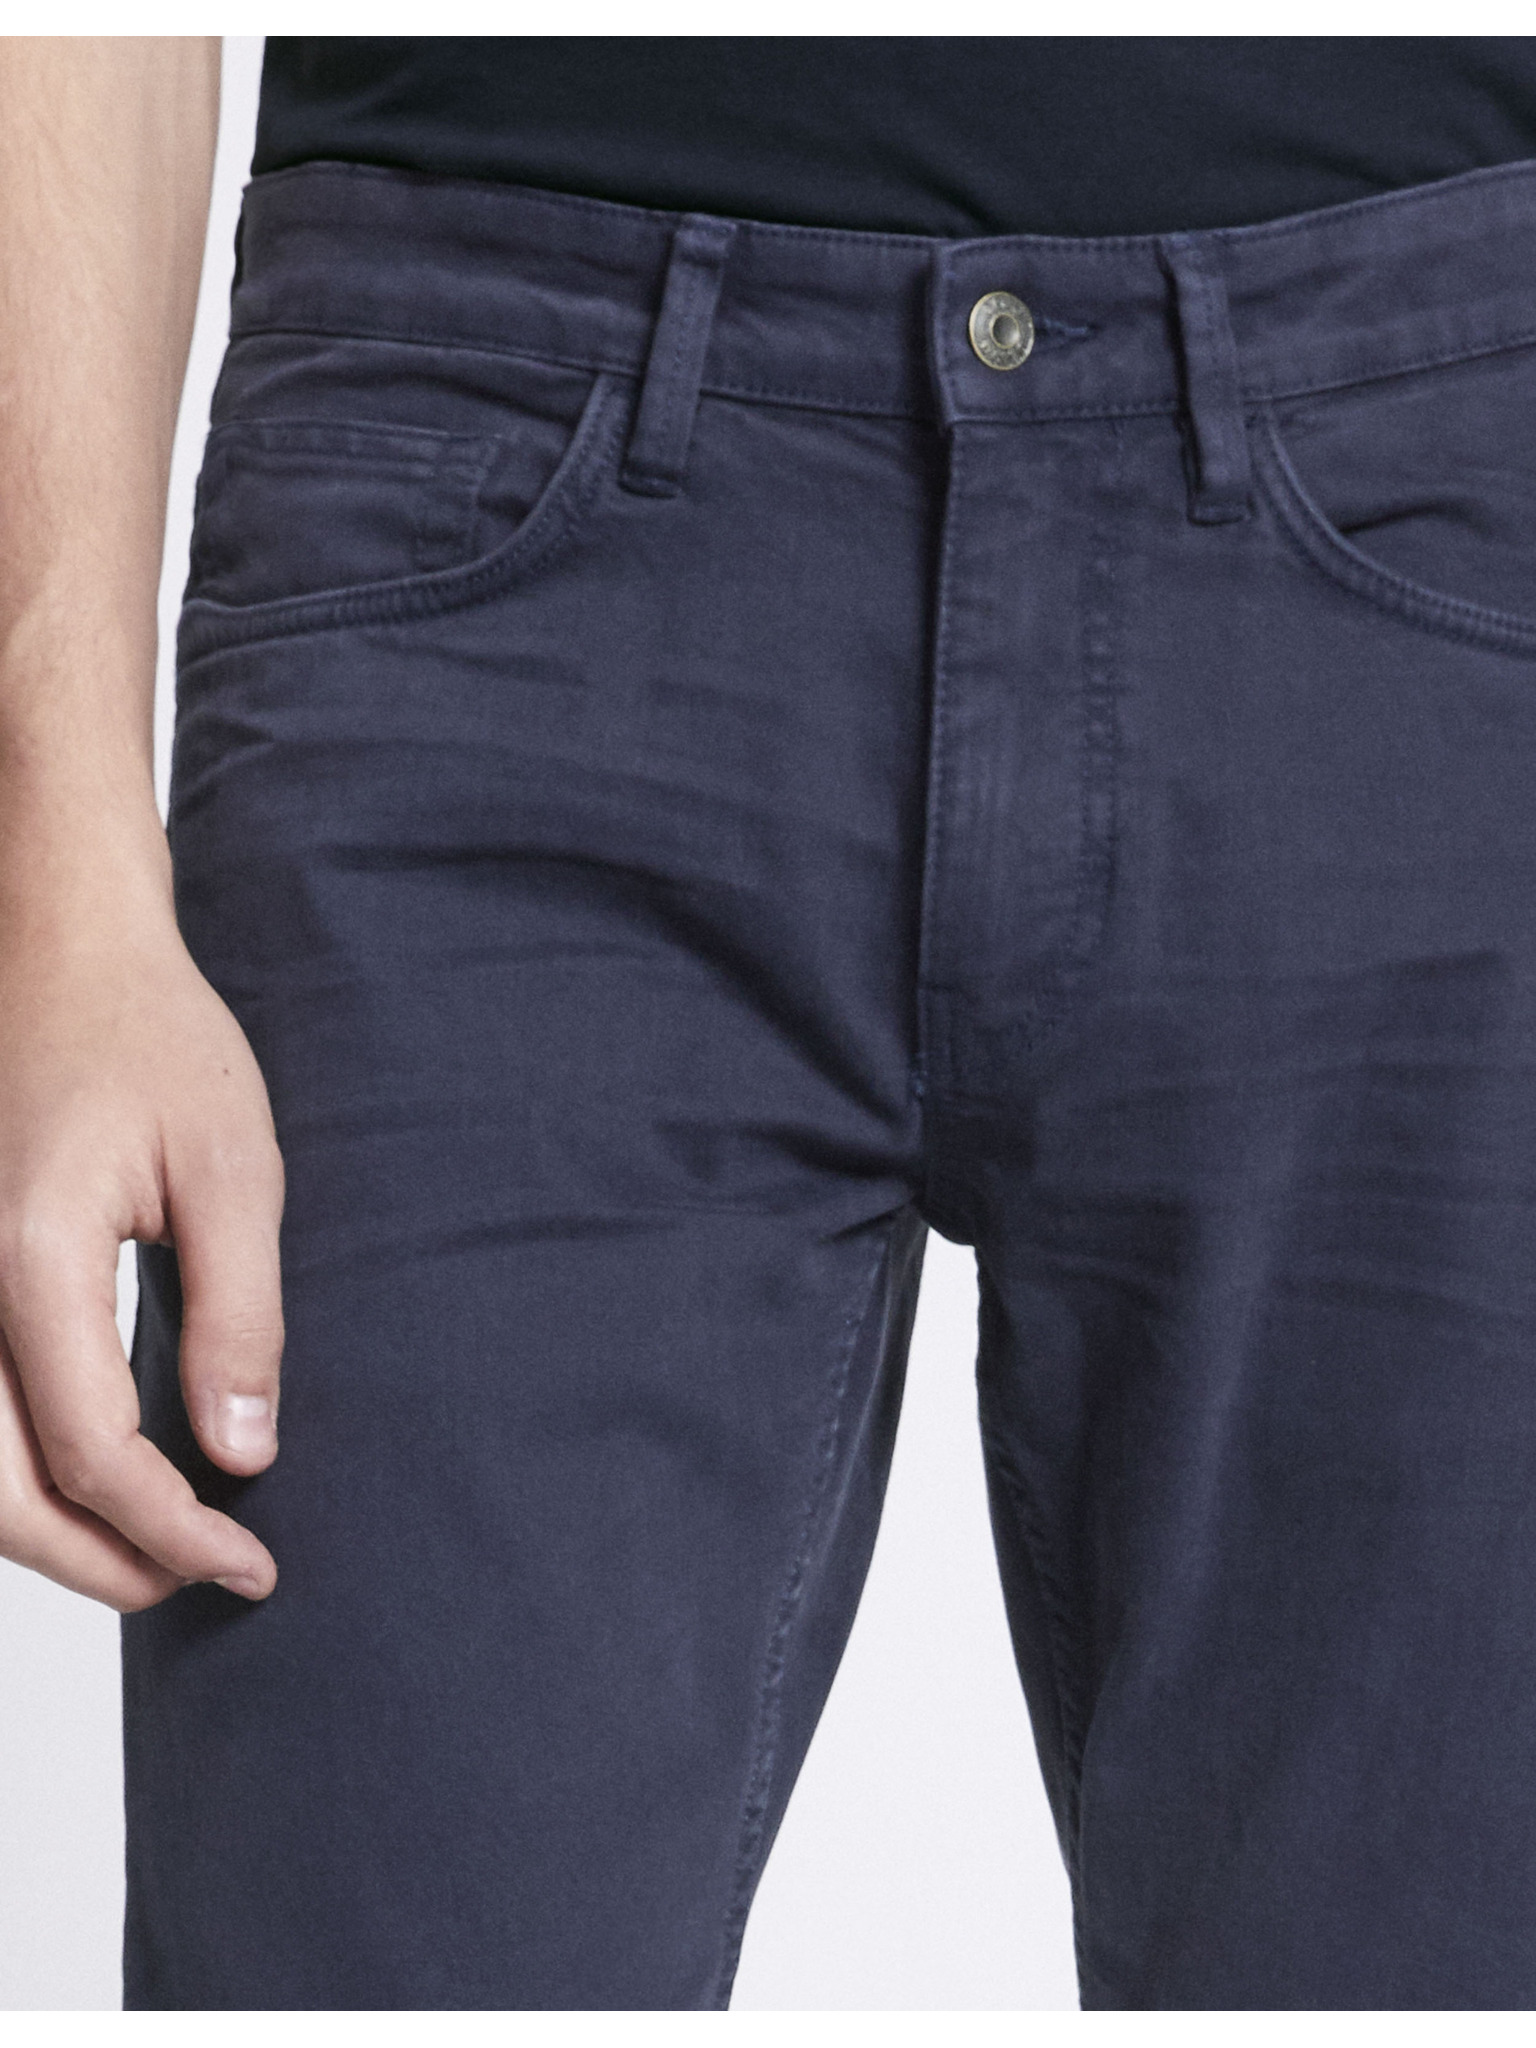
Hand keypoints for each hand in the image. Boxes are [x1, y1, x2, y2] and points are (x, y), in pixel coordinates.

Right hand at [0, 915, 282, 1610]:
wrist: (61, 952)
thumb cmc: (154, 1040)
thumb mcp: (231, 1171)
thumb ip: (238, 1317)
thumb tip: (243, 1456)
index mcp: (30, 1260)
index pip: (91, 1453)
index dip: (172, 1531)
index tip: (250, 1562)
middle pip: (1, 1493)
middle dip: (103, 1562)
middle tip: (209, 1579)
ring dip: (54, 1532)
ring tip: (159, 1550)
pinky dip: (23, 1473)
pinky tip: (99, 1479)